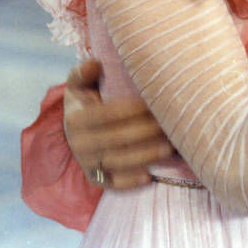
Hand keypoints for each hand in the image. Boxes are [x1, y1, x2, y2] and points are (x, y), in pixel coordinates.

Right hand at [64, 60, 173, 189]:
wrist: (75, 127)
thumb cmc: (87, 97)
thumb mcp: (80, 83)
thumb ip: (83, 73)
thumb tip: (93, 64)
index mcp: (76, 119)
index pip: (107, 115)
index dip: (132, 110)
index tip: (156, 103)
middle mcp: (79, 144)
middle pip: (116, 139)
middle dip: (146, 132)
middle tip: (172, 125)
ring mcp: (88, 164)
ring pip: (118, 163)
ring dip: (145, 156)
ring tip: (171, 148)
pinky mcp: (96, 179)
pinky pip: (112, 184)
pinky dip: (129, 183)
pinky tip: (150, 177)